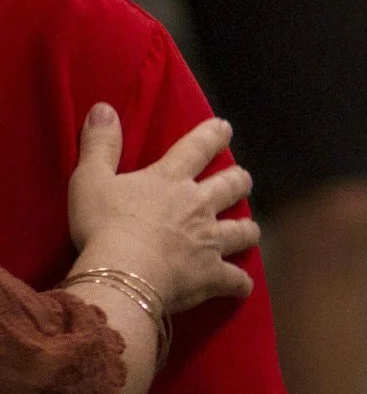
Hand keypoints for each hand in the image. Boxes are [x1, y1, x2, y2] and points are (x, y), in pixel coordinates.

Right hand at [66, 107, 257, 314]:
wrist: (123, 271)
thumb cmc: (103, 225)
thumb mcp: (90, 180)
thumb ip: (100, 145)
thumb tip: (103, 107)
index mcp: (171, 180)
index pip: (199, 147)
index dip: (214, 134)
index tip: (225, 129)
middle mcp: (198, 205)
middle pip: (233, 185)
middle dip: (240, 181)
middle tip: (241, 180)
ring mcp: (209, 240)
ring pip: (243, 230)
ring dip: (247, 229)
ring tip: (249, 230)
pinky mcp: (211, 273)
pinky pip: (234, 279)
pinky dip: (239, 283)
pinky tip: (242, 286)